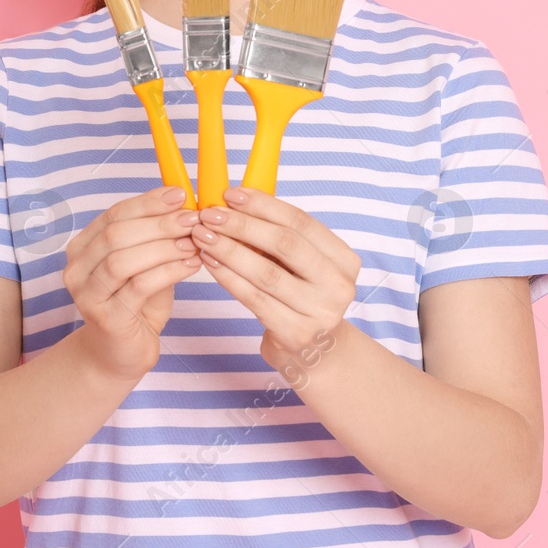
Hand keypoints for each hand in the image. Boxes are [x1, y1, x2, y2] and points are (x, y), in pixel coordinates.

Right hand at [63, 185, 204, 381]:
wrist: (119, 354)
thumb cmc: (135, 304)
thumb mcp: (145, 264)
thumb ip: (155, 238)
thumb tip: (185, 206)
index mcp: (83, 247)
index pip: (114, 214)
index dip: (148, 202)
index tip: (180, 195)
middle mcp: (77, 269)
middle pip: (116, 234)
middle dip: (159, 223)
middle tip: (193, 219)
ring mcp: (87, 295)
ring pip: (123, 260)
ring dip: (163, 247)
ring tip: (193, 243)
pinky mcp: (105, 318)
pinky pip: (139, 287)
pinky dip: (169, 271)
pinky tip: (191, 265)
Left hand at [191, 187, 361, 372]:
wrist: (317, 353)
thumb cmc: (302, 299)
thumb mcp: (303, 267)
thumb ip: (279, 238)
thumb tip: (234, 202)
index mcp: (345, 259)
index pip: (301, 222)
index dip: (264, 205)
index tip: (231, 194)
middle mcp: (339, 285)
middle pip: (285, 244)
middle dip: (242, 225)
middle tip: (210, 214)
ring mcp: (320, 312)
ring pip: (266, 272)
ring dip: (229, 249)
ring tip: (203, 235)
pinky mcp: (296, 334)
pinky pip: (254, 298)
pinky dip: (228, 277)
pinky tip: (210, 261)